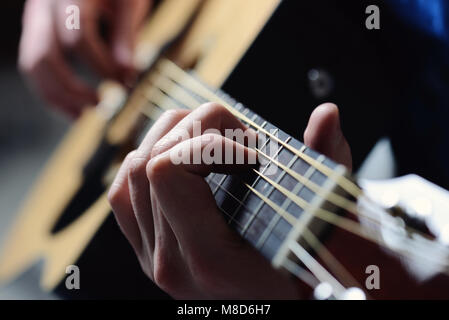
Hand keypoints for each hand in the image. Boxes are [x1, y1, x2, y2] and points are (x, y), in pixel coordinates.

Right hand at [18, 0, 150, 117]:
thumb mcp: (127, 4)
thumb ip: (125, 37)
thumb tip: (126, 74)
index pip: (78, 38)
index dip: (103, 66)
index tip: (126, 82)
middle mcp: (44, 6)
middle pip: (44, 55)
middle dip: (73, 88)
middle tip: (102, 105)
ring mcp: (35, 19)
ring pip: (32, 65)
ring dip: (58, 96)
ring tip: (85, 114)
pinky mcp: (36, 32)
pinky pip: (34, 66)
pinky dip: (52, 91)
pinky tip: (73, 107)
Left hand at [108, 102, 351, 298]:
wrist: (280, 310)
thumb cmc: (306, 277)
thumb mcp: (325, 227)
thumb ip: (327, 164)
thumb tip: (326, 115)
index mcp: (213, 261)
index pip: (169, 171)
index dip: (211, 142)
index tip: (252, 152)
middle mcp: (172, 263)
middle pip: (151, 160)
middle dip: (198, 128)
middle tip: (240, 138)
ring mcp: (155, 258)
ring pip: (132, 170)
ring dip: (173, 137)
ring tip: (214, 139)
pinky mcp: (149, 251)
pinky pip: (125, 194)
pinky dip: (149, 161)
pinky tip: (184, 158)